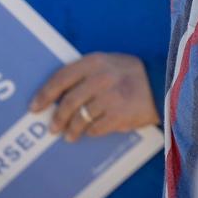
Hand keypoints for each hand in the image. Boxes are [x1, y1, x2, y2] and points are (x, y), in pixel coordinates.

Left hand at [29, 53, 160, 141]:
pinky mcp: (120, 115)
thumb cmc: (130, 74)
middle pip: (68, 102)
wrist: (163, 84)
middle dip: (57, 118)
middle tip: (52, 128)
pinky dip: (90, 132)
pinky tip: (90, 132)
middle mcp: (101, 78)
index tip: (34, 107)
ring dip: (72, 130)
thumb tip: (57, 96)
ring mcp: (111, 97)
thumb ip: (85, 74)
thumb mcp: (108, 63)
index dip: (45, 94)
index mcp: (94, 62)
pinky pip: (95, 128)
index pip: (61, 78)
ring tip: (69, 135)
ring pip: (80, 119)